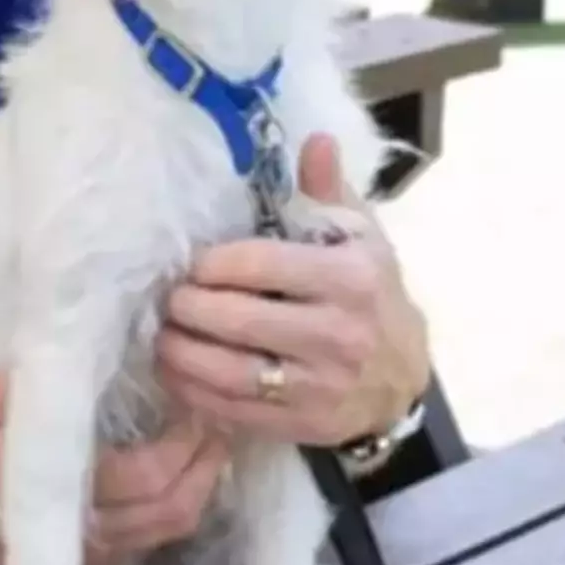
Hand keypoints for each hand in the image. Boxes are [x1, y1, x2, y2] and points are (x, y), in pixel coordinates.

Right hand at [0, 374, 230, 564]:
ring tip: (214, 434)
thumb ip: (28, 385)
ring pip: (171, 528)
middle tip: (225, 413)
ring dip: (202, 484)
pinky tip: (185, 462)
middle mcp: (84, 532)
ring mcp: (90, 551)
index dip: (187, 442)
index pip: (148, 476)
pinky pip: (154, 534)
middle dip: (210, 463)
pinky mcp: (89, 557)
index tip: (200, 397)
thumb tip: (82, 352)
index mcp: (56, 488)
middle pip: (175, 509)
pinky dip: (180, 500)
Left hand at [155, 134, 430, 446]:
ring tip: (160, 334)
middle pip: (237, 320)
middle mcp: (339, 333)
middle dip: (188, 307)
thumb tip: (314, 139)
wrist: (404, 378)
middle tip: (167, 297)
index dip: (212, 264)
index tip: (191, 263)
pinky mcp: (305, 424)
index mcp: (350, 278)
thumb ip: (327, 189)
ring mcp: (322, 386)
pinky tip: (174, 371)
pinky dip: (194, 392)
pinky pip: (234, 411)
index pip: (260, 264)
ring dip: (180, 353)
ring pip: (229, 371)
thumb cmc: (370, 293)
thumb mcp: (359, 236)